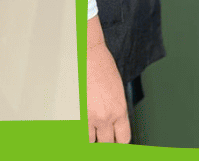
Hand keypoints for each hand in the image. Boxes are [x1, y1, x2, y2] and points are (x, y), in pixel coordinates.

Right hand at [87, 16, 129, 142]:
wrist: (88, 54)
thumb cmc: (103, 67)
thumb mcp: (117, 91)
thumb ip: (116, 110)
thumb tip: (112, 124)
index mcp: (120, 111)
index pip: (123, 139)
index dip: (118, 141)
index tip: (114, 139)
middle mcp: (106, 117)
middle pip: (107, 143)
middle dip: (104, 139)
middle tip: (100, 133)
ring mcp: (89, 116)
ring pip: (90, 140)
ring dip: (90, 134)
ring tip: (88, 124)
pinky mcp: (75, 112)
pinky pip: (78, 131)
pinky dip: (79, 128)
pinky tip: (80, 120)